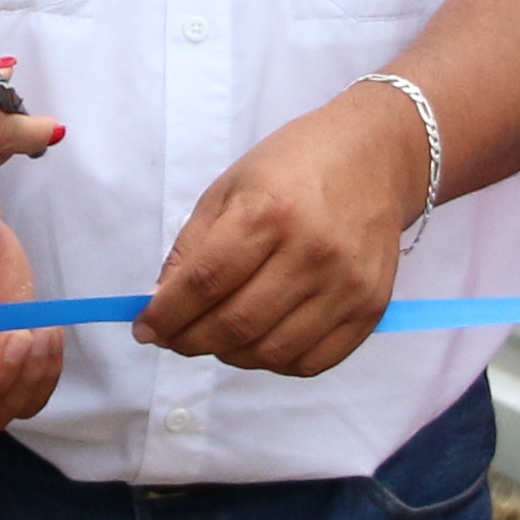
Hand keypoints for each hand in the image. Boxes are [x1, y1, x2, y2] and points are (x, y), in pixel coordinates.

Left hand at [133, 88, 416, 379]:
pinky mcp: (370, 308)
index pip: (205, 284)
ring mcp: (346, 285)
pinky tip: (260, 342)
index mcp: (269, 213)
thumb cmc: (294, 166)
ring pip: (271, 353)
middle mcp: (311, 253)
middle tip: (173, 339)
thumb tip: (162, 304)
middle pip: (236, 325)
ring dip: (230, 355)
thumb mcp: (230, 188)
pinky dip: (275, 363)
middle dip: (190, 341)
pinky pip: (312, 362)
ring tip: (216, 338)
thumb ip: (193, 247)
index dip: (167, 315)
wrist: (375, 157)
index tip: (145, 329)